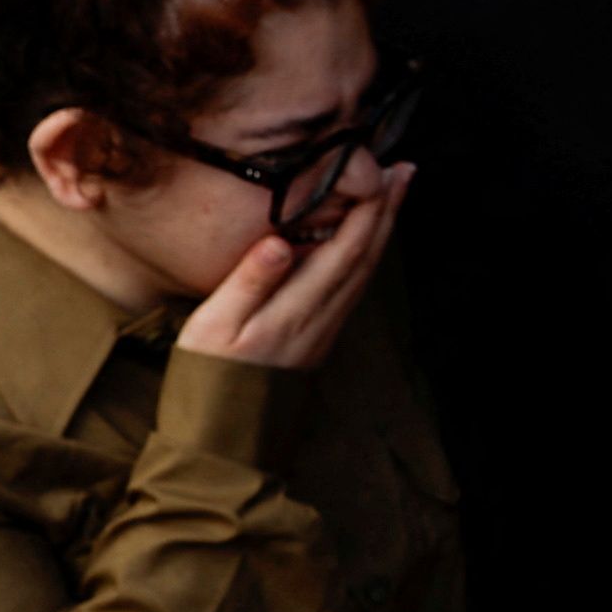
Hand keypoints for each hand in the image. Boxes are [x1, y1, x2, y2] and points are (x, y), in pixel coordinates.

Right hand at [174, 160, 411, 372]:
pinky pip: (353, 290)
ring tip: (393, 198)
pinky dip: (365, 257)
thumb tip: (279, 243)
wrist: (220, 440)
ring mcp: (323, 334)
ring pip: (364, 274)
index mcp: (295, 312)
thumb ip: (247, 284)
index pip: (344, 251)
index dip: (368, 210)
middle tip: (405, 171)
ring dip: (382, 233)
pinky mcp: (318, 341)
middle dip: (387, 213)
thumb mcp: (212, 327)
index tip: (384, 173)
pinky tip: (364, 244)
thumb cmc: (205, 378)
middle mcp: (321, 322)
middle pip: (365, 258)